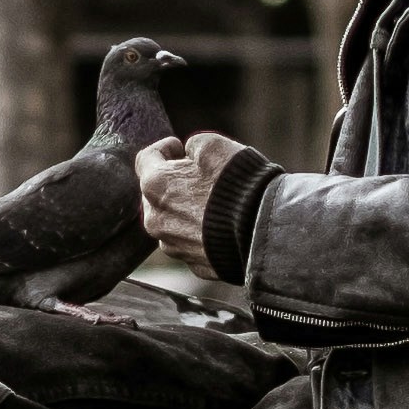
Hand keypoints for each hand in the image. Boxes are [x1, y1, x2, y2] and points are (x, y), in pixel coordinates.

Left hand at [137, 132, 253, 263]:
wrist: (262, 231)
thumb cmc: (237, 184)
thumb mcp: (214, 145)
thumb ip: (193, 145)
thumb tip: (190, 152)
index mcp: (155, 185)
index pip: (145, 159)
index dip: (163, 148)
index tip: (178, 147)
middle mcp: (156, 219)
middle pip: (156, 194)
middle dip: (173, 181)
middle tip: (199, 175)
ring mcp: (172, 245)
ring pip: (172, 221)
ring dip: (185, 209)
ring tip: (213, 202)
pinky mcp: (193, 263)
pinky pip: (191, 242)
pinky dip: (201, 232)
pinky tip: (222, 224)